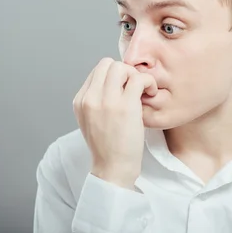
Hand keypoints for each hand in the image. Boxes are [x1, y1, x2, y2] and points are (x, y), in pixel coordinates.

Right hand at [73, 58, 157, 189]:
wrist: (112, 168)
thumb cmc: (108, 147)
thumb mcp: (91, 121)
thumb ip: (96, 101)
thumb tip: (112, 83)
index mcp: (80, 101)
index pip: (97, 71)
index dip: (114, 76)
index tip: (124, 89)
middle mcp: (90, 98)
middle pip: (108, 64)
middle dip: (124, 72)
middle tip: (134, 88)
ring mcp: (106, 101)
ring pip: (121, 67)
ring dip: (136, 75)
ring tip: (143, 91)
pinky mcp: (125, 106)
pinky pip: (138, 78)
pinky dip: (148, 82)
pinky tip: (150, 94)